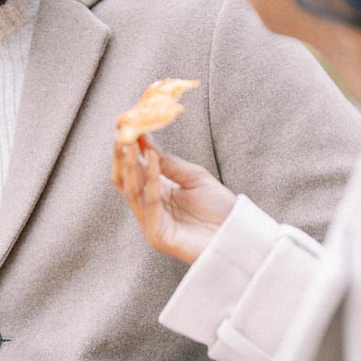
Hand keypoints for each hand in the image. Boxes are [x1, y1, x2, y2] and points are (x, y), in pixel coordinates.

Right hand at [112, 136, 235, 263]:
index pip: (133, 171)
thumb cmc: (219, 208)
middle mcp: (148, 209)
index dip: (126, 149)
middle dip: (121, 156)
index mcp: (155, 195)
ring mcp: (150, 224)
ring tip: (131, 141)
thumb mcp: (194, 177)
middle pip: (125, 181)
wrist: (238, 235)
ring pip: (132, 191)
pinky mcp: (157, 236)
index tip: (125, 124)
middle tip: (121, 131)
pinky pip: (149, 203)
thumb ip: (169, 163)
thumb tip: (145, 141)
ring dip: (131, 164)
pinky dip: (150, 179)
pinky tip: (152, 159)